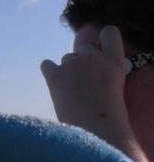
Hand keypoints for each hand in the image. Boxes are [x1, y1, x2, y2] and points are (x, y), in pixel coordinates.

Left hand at [41, 25, 130, 149]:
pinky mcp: (55, 74)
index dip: (102, 39)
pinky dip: (49, 72)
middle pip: (84, 47)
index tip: (99, 49)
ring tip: (73, 92)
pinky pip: (46, 64)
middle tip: (83, 81)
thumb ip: (104, 71)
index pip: (109, 32)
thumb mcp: (115, 86)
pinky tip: (54, 84)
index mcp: (115, 60)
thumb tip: (90, 69)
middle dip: (83, 60)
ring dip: (67, 70)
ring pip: (67, 58)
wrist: (95, 129)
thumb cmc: (107, 115)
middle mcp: (94, 56)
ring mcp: (73, 63)